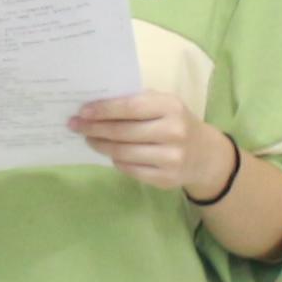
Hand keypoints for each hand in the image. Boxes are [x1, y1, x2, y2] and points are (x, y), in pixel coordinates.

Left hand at [72, 92, 227, 197]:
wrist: (205, 155)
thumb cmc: (176, 122)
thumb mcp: (164, 105)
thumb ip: (136, 102)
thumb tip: (96, 106)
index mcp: (171, 106)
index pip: (129, 107)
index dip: (103, 110)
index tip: (82, 112)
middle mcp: (173, 131)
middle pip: (122, 132)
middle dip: (94, 129)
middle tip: (76, 126)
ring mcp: (171, 158)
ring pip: (123, 153)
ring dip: (101, 146)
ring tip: (89, 140)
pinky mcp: (166, 179)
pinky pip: (130, 169)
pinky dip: (116, 161)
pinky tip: (110, 154)